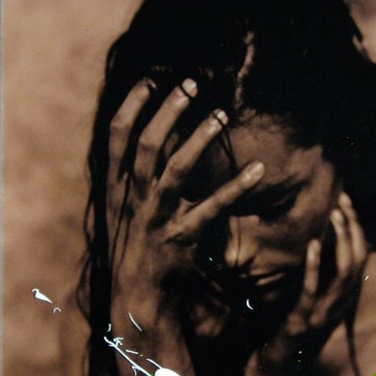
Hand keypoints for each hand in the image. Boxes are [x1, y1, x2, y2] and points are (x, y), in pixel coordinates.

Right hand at [106, 77, 264, 329]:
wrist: (137, 297)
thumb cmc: (137, 246)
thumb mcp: (127, 207)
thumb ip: (138, 173)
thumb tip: (162, 133)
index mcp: (117, 188)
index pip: (117, 136)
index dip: (133, 104)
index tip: (152, 78)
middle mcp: (133, 199)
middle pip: (147, 144)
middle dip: (168, 110)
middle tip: (191, 85)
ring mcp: (155, 219)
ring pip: (174, 169)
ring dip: (198, 139)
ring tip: (219, 114)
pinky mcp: (181, 239)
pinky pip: (212, 208)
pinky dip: (236, 187)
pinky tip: (258, 169)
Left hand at [256, 192, 367, 375]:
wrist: (273, 367)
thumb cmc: (288, 329)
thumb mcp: (309, 300)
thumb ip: (319, 277)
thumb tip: (319, 243)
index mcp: (342, 299)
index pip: (360, 258)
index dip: (357, 229)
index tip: (347, 202)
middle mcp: (339, 306)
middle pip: (357, 260)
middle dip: (353, 227)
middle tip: (342, 199)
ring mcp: (323, 314)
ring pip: (343, 273)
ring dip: (341, 240)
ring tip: (334, 215)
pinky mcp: (302, 320)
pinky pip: (313, 289)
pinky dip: (314, 265)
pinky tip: (312, 244)